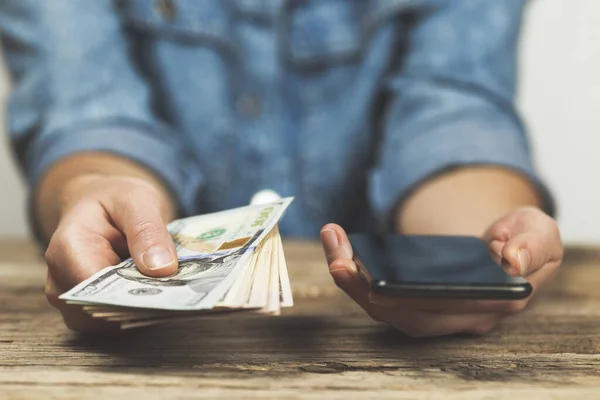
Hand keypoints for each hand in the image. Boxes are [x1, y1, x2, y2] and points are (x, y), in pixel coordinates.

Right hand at [44, 174, 178, 331]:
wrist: (103, 207)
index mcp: (67, 249)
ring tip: (175, 288)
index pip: (95, 286)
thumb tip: (162, 268)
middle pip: (103, 310)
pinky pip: (118, 322)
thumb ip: (147, 231)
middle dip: (144, 302)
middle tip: (183, 288)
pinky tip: (164, 294)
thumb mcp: (136, 201)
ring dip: (146, 309)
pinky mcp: (91, 314)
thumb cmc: (116, 201)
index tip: (171, 287)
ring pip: (113, 323)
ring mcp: (74, 303)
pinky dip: (143, 311)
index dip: (132, 291)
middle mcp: (62, 282)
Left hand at [320, 207, 562, 336]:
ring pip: (386, 307)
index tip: (378, 285)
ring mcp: (435, 310)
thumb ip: (534, 245)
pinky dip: (357, 273)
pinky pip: (381, 292)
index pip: (448, 311)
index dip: (412, 301)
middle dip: (367, 291)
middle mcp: (458, 317)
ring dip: (353, 280)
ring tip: (332, 243)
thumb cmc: (525, 239)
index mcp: (492, 304)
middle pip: (406, 314)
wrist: (509, 243)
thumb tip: (514, 261)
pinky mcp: (416, 297)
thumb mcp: (541, 233)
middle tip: (338, 261)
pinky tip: (339, 245)